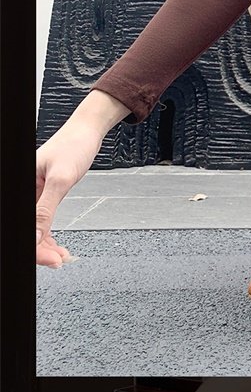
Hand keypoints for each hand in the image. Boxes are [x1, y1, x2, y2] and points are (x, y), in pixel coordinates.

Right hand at [35, 90, 128, 266]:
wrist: (87, 131)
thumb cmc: (74, 145)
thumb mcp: (61, 178)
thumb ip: (46, 208)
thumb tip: (35, 236)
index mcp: (21, 185)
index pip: (24, 225)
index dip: (34, 246)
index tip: (49, 259)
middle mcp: (24, 191)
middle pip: (27, 229)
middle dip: (41, 249)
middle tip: (59, 260)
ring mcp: (33, 194)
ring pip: (34, 229)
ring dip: (46, 245)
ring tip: (62, 256)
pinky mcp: (44, 195)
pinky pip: (42, 222)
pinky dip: (50, 236)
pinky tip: (59, 247)